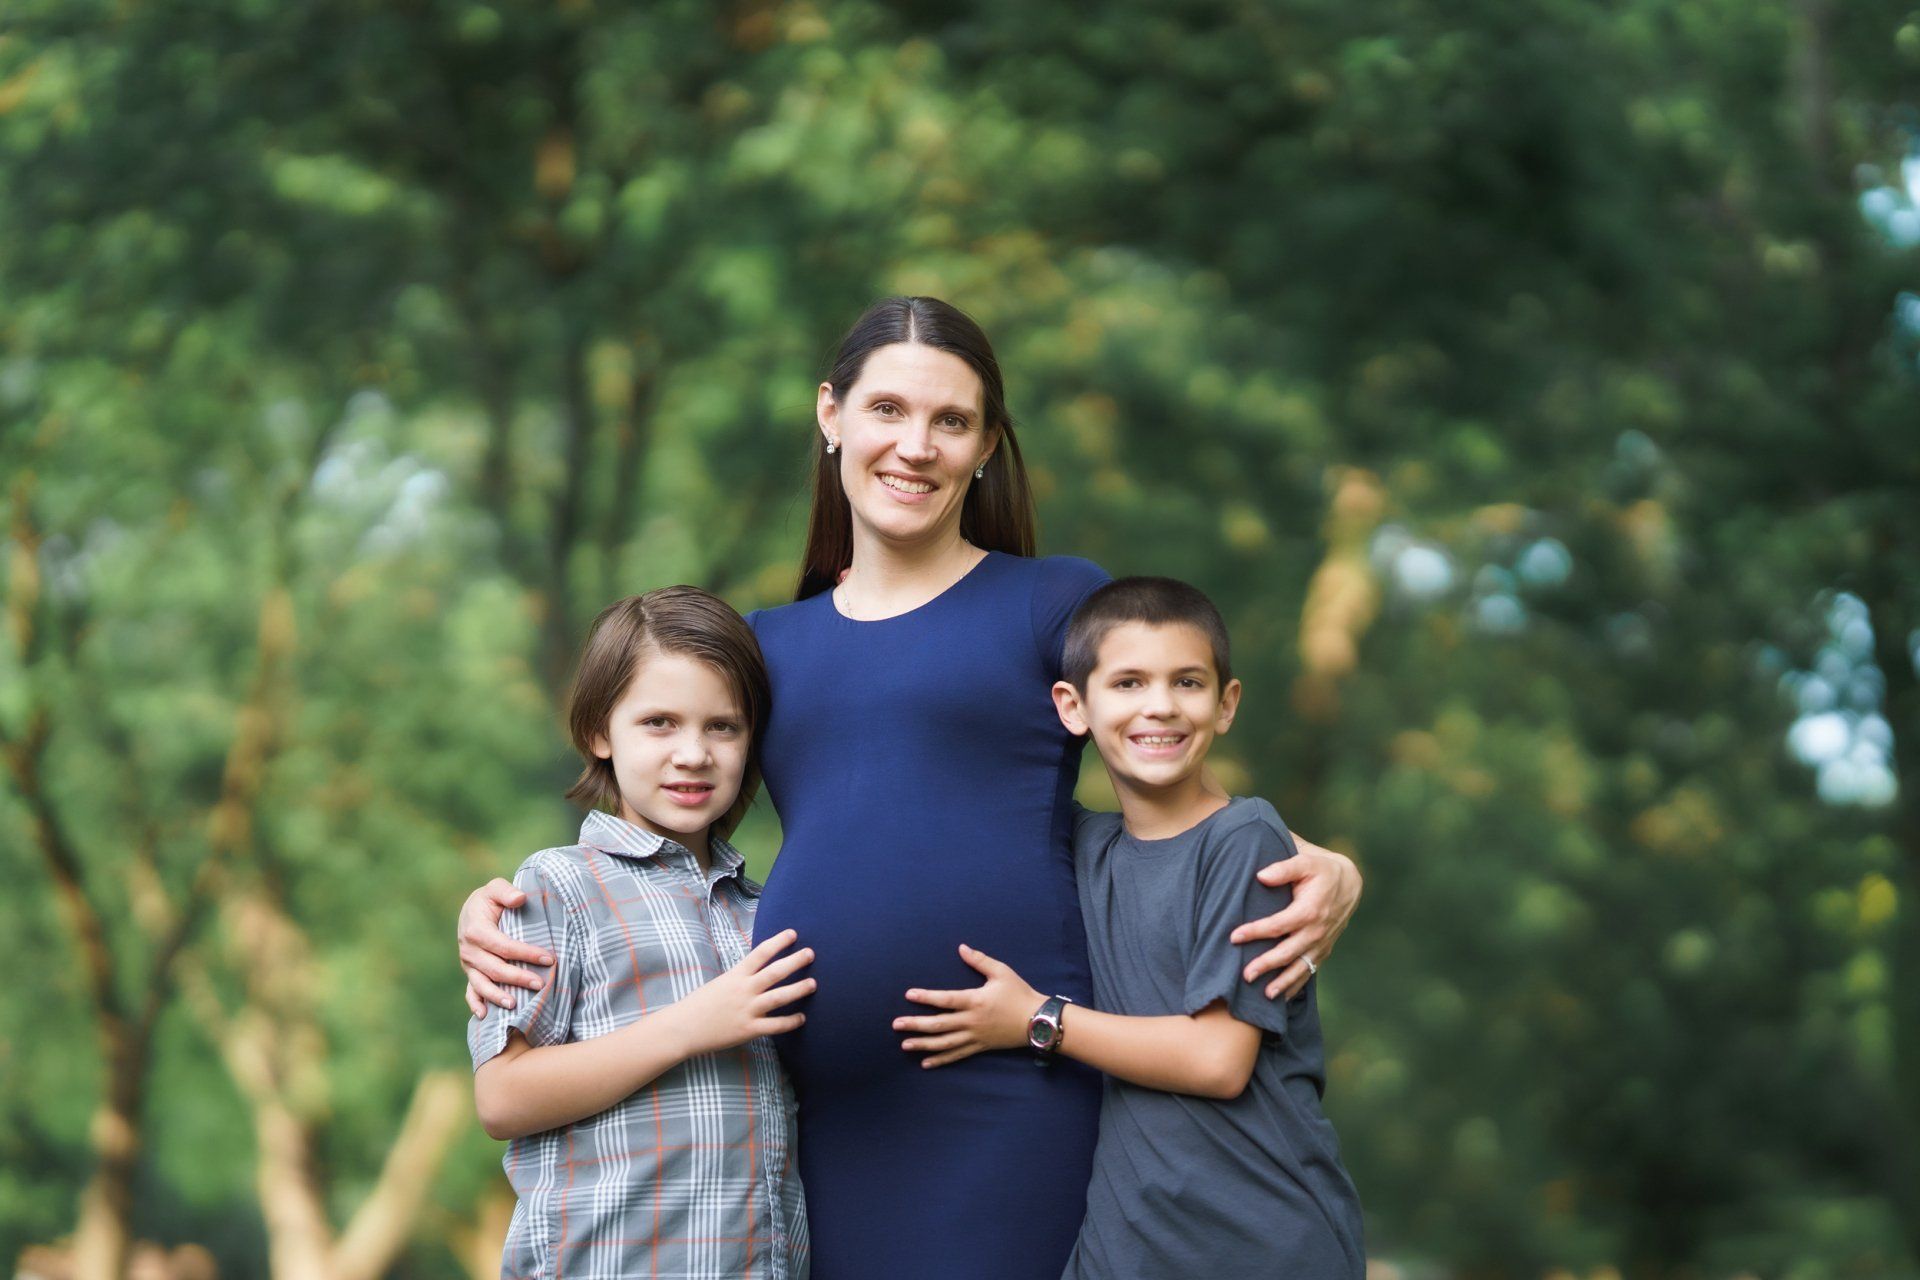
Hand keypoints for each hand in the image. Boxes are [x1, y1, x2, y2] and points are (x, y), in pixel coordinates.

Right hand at [460, 878, 553, 1017]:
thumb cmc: (489, 900)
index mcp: (476, 931)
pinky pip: (470, 991)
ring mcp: (468, 964)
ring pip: (482, 984)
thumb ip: (506, 891)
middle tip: (541, 984)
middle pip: (495, 969)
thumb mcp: (494, 888)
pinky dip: (476, 1004)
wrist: (471, 910)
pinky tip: (485, 1016)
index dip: (526, 953)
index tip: (549, 958)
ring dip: (497, 996)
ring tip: (515, 1005)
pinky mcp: (470, 973)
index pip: (504, 946)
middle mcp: (469, 950)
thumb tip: (520, 899)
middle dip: (518, 978)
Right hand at [673, 930, 814, 1054]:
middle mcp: (743, 990)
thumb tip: (759, 968)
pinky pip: (774, 1026)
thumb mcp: (720, 983)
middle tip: (811, 953)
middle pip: (774, 972)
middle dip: (794, 961)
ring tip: (813, 984)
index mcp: (736, 975)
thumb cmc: (700, 1004)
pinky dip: (790, 1022)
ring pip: (778, 997)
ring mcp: (747, 1010)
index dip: (778, 941)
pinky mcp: (748, 1030)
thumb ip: (740, 977)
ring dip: (798, 989)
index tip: (793, 933)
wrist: (682, 1028)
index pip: (760, 953)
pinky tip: (802, 1018)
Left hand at [894, 944, 1040, 1068]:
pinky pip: (957, 1055)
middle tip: (895, 1025)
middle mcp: (972, 1021)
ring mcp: (975, 1036)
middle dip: (915, 1024)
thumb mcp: (1001, 972)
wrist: (1037, 1020)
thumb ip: (980, 960)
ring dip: (923, 1044)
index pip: (946, 999)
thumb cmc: (1019, 994)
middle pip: (939, 1024)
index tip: (909, 995)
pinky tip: (925, 1063)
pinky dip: (941, 1060)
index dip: (926, 997)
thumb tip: (961, 947)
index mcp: (975, 1001)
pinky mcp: (979, 1047)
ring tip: (904, 1045)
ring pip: (944, 1043)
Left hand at [1229, 836, 1362, 999]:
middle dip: (1266, 965)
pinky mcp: (1324, 950)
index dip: (1256, 931)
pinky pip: (1310, 971)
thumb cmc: (1321, 870)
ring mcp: (1322, 943)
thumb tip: (1261, 876)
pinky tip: (1283, 998)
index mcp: (1310, 910)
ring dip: (1283, 983)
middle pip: (1288, 952)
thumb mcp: (1306, 861)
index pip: (1278, 925)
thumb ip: (1283, 868)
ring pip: (1300, 967)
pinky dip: (1297, 985)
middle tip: (1245, 975)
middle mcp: (1317, 931)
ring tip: (1265, 996)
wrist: (1349, 884)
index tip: (1234, 937)